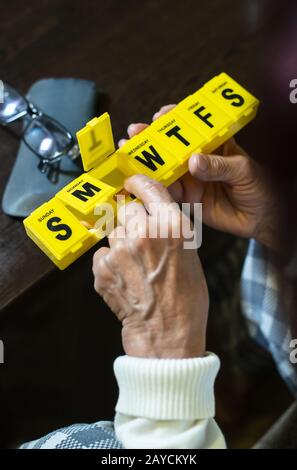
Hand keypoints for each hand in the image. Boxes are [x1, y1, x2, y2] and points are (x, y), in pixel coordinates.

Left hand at [92, 174, 207, 358]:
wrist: (167, 333)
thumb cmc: (185, 299)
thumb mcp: (190, 254)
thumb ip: (170, 228)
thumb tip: (151, 212)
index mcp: (173, 227)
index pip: (150, 188)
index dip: (139, 183)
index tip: (132, 182)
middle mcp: (145, 233)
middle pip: (127, 208)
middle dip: (132, 219)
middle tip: (140, 240)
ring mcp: (121, 251)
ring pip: (114, 230)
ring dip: (121, 242)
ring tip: (135, 265)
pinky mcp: (103, 268)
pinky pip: (102, 253)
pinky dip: (110, 262)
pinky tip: (125, 278)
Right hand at [120, 106, 279, 250]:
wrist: (261, 219)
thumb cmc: (259, 188)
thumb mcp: (243, 170)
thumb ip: (219, 166)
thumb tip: (194, 161)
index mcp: (213, 144)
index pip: (191, 126)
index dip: (173, 119)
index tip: (160, 116)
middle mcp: (197, 159)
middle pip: (171, 146)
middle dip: (150, 139)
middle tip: (134, 133)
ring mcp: (190, 179)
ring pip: (165, 168)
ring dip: (146, 163)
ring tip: (129, 157)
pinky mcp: (187, 198)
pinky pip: (168, 192)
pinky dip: (153, 188)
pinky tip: (140, 181)